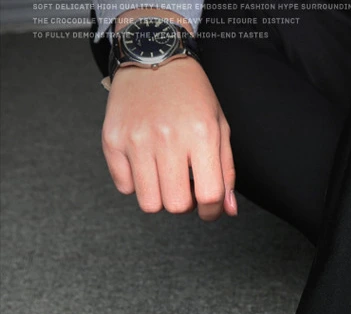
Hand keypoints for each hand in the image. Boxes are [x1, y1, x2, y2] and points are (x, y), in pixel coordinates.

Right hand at [102, 57, 236, 220]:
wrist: (153, 55)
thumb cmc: (192, 95)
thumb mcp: (219, 127)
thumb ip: (226, 171)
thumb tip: (228, 210)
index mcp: (201, 134)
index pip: (209, 196)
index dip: (212, 211)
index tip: (209, 207)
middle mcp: (167, 138)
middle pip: (177, 205)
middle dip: (186, 204)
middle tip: (186, 187)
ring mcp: (136, 139)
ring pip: (149, 203)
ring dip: (160, 199)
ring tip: (166, 178)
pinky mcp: (112, 139)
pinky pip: (124, 187)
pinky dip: (136, 184)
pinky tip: (145, 165)